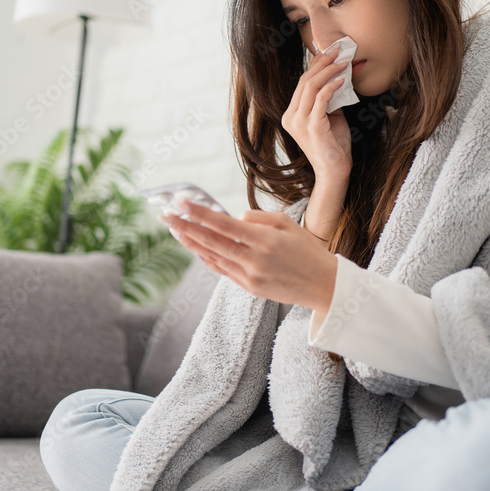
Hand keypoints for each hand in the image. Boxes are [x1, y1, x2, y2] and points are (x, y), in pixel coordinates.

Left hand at [159, 198, 337, 313]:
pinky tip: (196, 248)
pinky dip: (207, 258)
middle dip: (185, 227)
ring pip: (212, 257)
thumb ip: (258, 218)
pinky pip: (222, 270)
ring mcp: (249, 277)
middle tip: (165, 215)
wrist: (325, 287)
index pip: (223, 224)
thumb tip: (234, 218)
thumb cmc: (309, 251)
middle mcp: (253, 260)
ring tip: (175, 229)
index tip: (180, 202)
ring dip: (192, 243)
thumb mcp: (288, 224)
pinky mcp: (249, 288)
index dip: (199, 213)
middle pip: (211, 241)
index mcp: (264, 240)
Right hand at [281, 45, 352, 181]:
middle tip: (338, 50)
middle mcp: (291, 117)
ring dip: (329, 71)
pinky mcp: (312, 127)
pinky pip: (321, 99)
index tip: (328, 52)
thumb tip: (338, 75)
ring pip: (311, 86)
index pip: (302, 83)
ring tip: (343, 62)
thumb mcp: (329, 116)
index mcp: (291, 114)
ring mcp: (299, 122)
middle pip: (304, 81)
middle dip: (322, 62)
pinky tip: (342, 80)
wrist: (334, 170)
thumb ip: (329, 99)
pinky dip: (332, 86)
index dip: (315, 64)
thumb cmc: (334, 144)